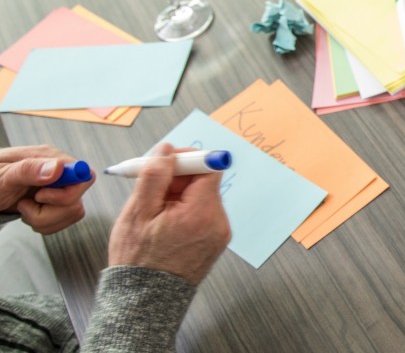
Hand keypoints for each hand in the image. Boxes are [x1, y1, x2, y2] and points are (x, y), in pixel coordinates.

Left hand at [0, 145, 91, 233]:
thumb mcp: (2, 175)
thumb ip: (29, 170)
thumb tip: (58, 168)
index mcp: (49, 158)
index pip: (83, 174)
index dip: (69, 192)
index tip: (42, 197)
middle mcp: (60, 172)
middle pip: (77, 200)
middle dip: (49, 212)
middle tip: (25, 205)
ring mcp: (60, 188)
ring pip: (73, 213)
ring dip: (45, 220)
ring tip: (24, 209)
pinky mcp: (58, 203)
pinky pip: (65, 220)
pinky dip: (45, 224)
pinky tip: (30, 213)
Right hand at [107, 143, 230, 285]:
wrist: (145, 301)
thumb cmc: (138, 261)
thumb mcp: (138, 212)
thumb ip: (155, 176)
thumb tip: (167, 150)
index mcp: (202, 213)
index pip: (210, 167)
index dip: (187, 158)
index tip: (166, 161)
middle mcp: (218, 222)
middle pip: (205, 181)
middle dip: (179, 178)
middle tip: (152, 187)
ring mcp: (219, 233)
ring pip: (202, 197)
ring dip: (180, 194)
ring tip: (154, 211)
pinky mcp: (214, 241)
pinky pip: (203, 213)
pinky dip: (185, 211)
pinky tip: (164, 223)